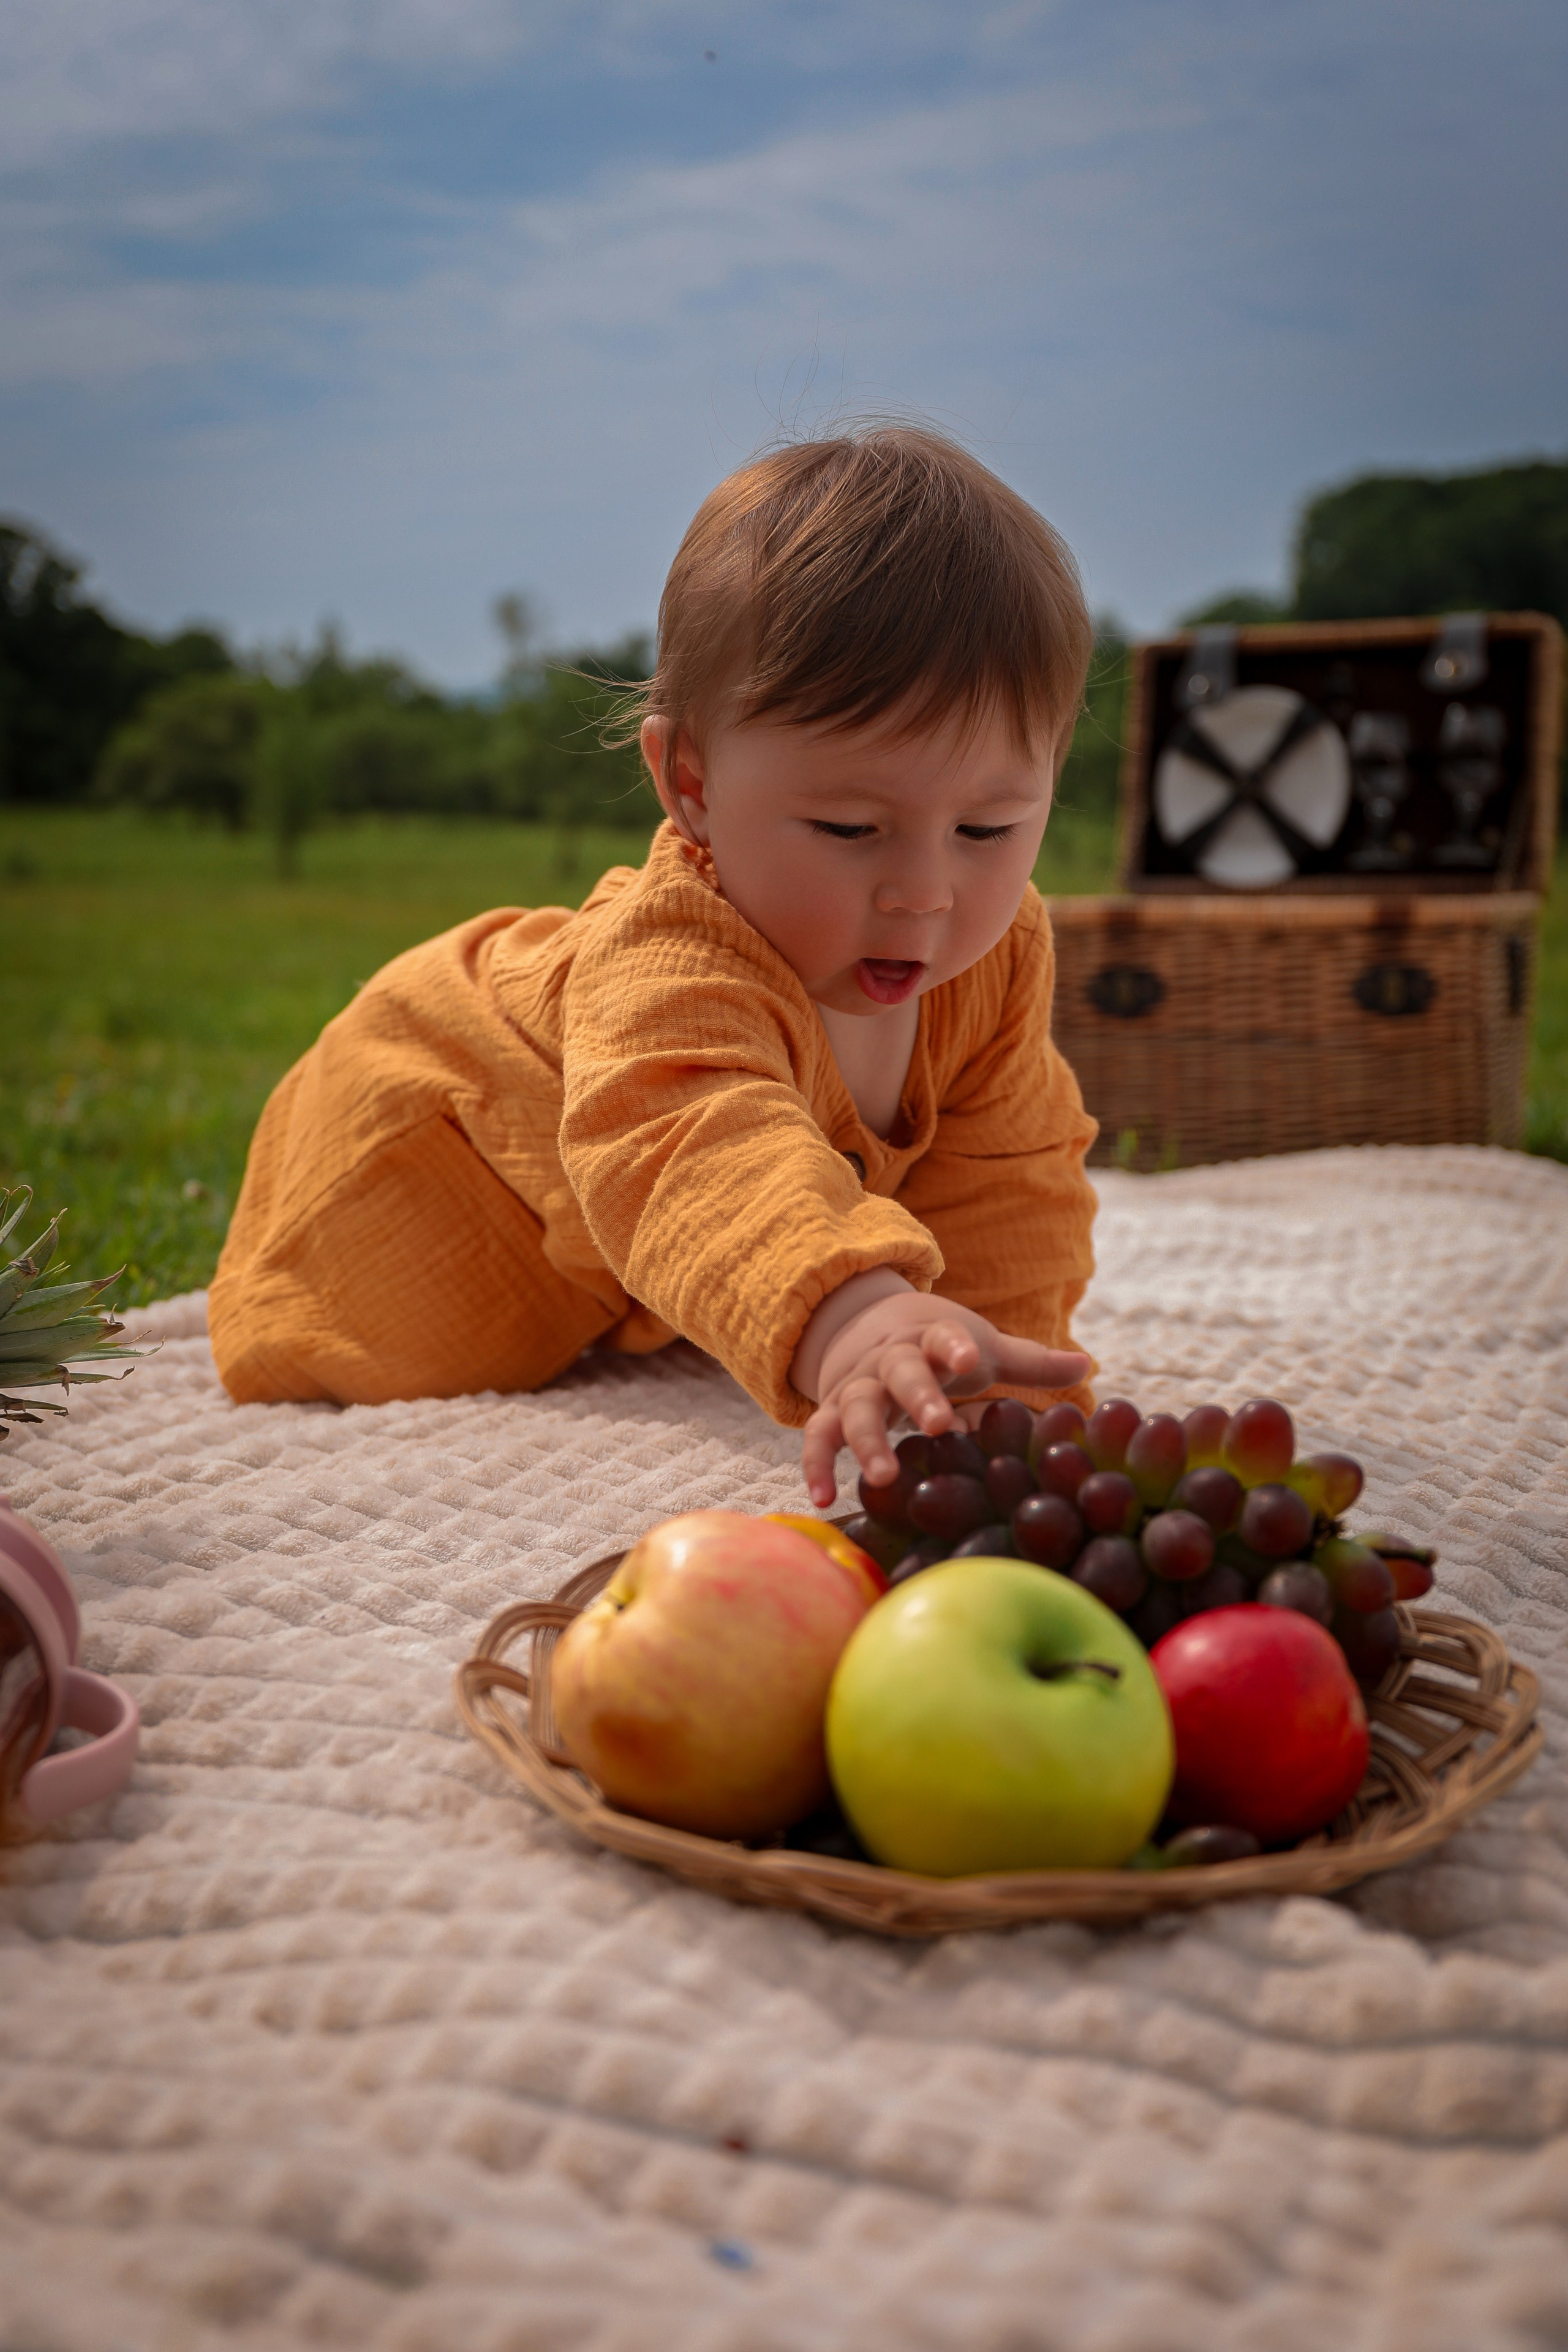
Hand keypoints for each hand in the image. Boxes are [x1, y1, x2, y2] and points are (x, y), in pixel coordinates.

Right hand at [797, 1288, 1089, 1509]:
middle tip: (937, 1423)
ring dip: (866, 1440)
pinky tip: (823, 1497)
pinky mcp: (833, 1412)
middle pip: (900, 1372)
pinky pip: (818, 1437)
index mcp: (933, 1340)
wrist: (869, 1325)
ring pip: (855, 1407)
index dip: (955, 1347)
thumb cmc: (942, 1348)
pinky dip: (816, 1464)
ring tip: (883, 1476)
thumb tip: (1087, 1364)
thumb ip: (1029, 1362)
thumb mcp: (981, 1348)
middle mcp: (891, 1361)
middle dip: (918, 1396)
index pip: (944, 1337)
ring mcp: (858, 1386)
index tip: (968, 1360)